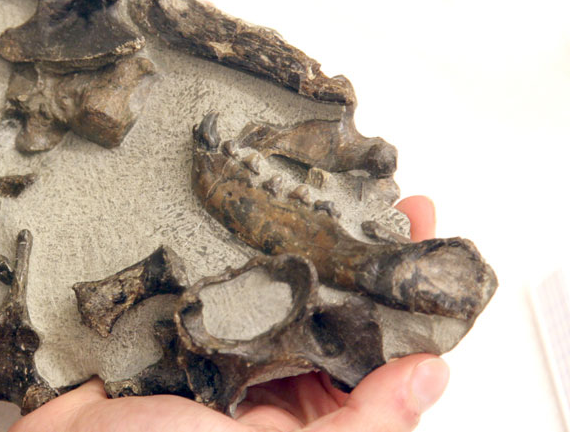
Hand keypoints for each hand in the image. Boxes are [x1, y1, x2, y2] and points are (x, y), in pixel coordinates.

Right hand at [11, 196, 448, 431]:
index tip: (419, 237)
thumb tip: (432, 377)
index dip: (397, 301)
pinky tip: (230, 212)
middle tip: (367, 195)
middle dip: (345, 256)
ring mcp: (211, 353)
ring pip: (262, 293)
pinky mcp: (165, 326)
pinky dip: (217, 252)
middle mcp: (259, 386)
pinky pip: (201, 285)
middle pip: (317, 314)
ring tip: (308, 191)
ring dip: (284, 247)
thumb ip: (358, 426)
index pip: (368, 358)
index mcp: (298, 423)